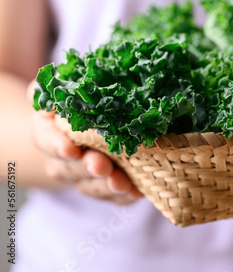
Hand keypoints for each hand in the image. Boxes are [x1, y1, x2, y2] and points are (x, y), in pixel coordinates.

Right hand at [28, 80, 142, 204]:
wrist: (80, 131)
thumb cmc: (72, 106)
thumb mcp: (58, 92)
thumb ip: (52, 89)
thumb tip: (54, 80)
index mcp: (48, 134)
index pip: (47, 141)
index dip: (57, 146)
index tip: (70, 148)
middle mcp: (63, 161)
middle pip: (72, 169)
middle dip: (88, 168)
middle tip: (101, 165)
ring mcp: (85, 177)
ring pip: (92, 187)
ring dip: (106, 186)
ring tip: (121, 182)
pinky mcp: (106, 187)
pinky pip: (113, 198)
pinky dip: (125, 197)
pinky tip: (138, 192)